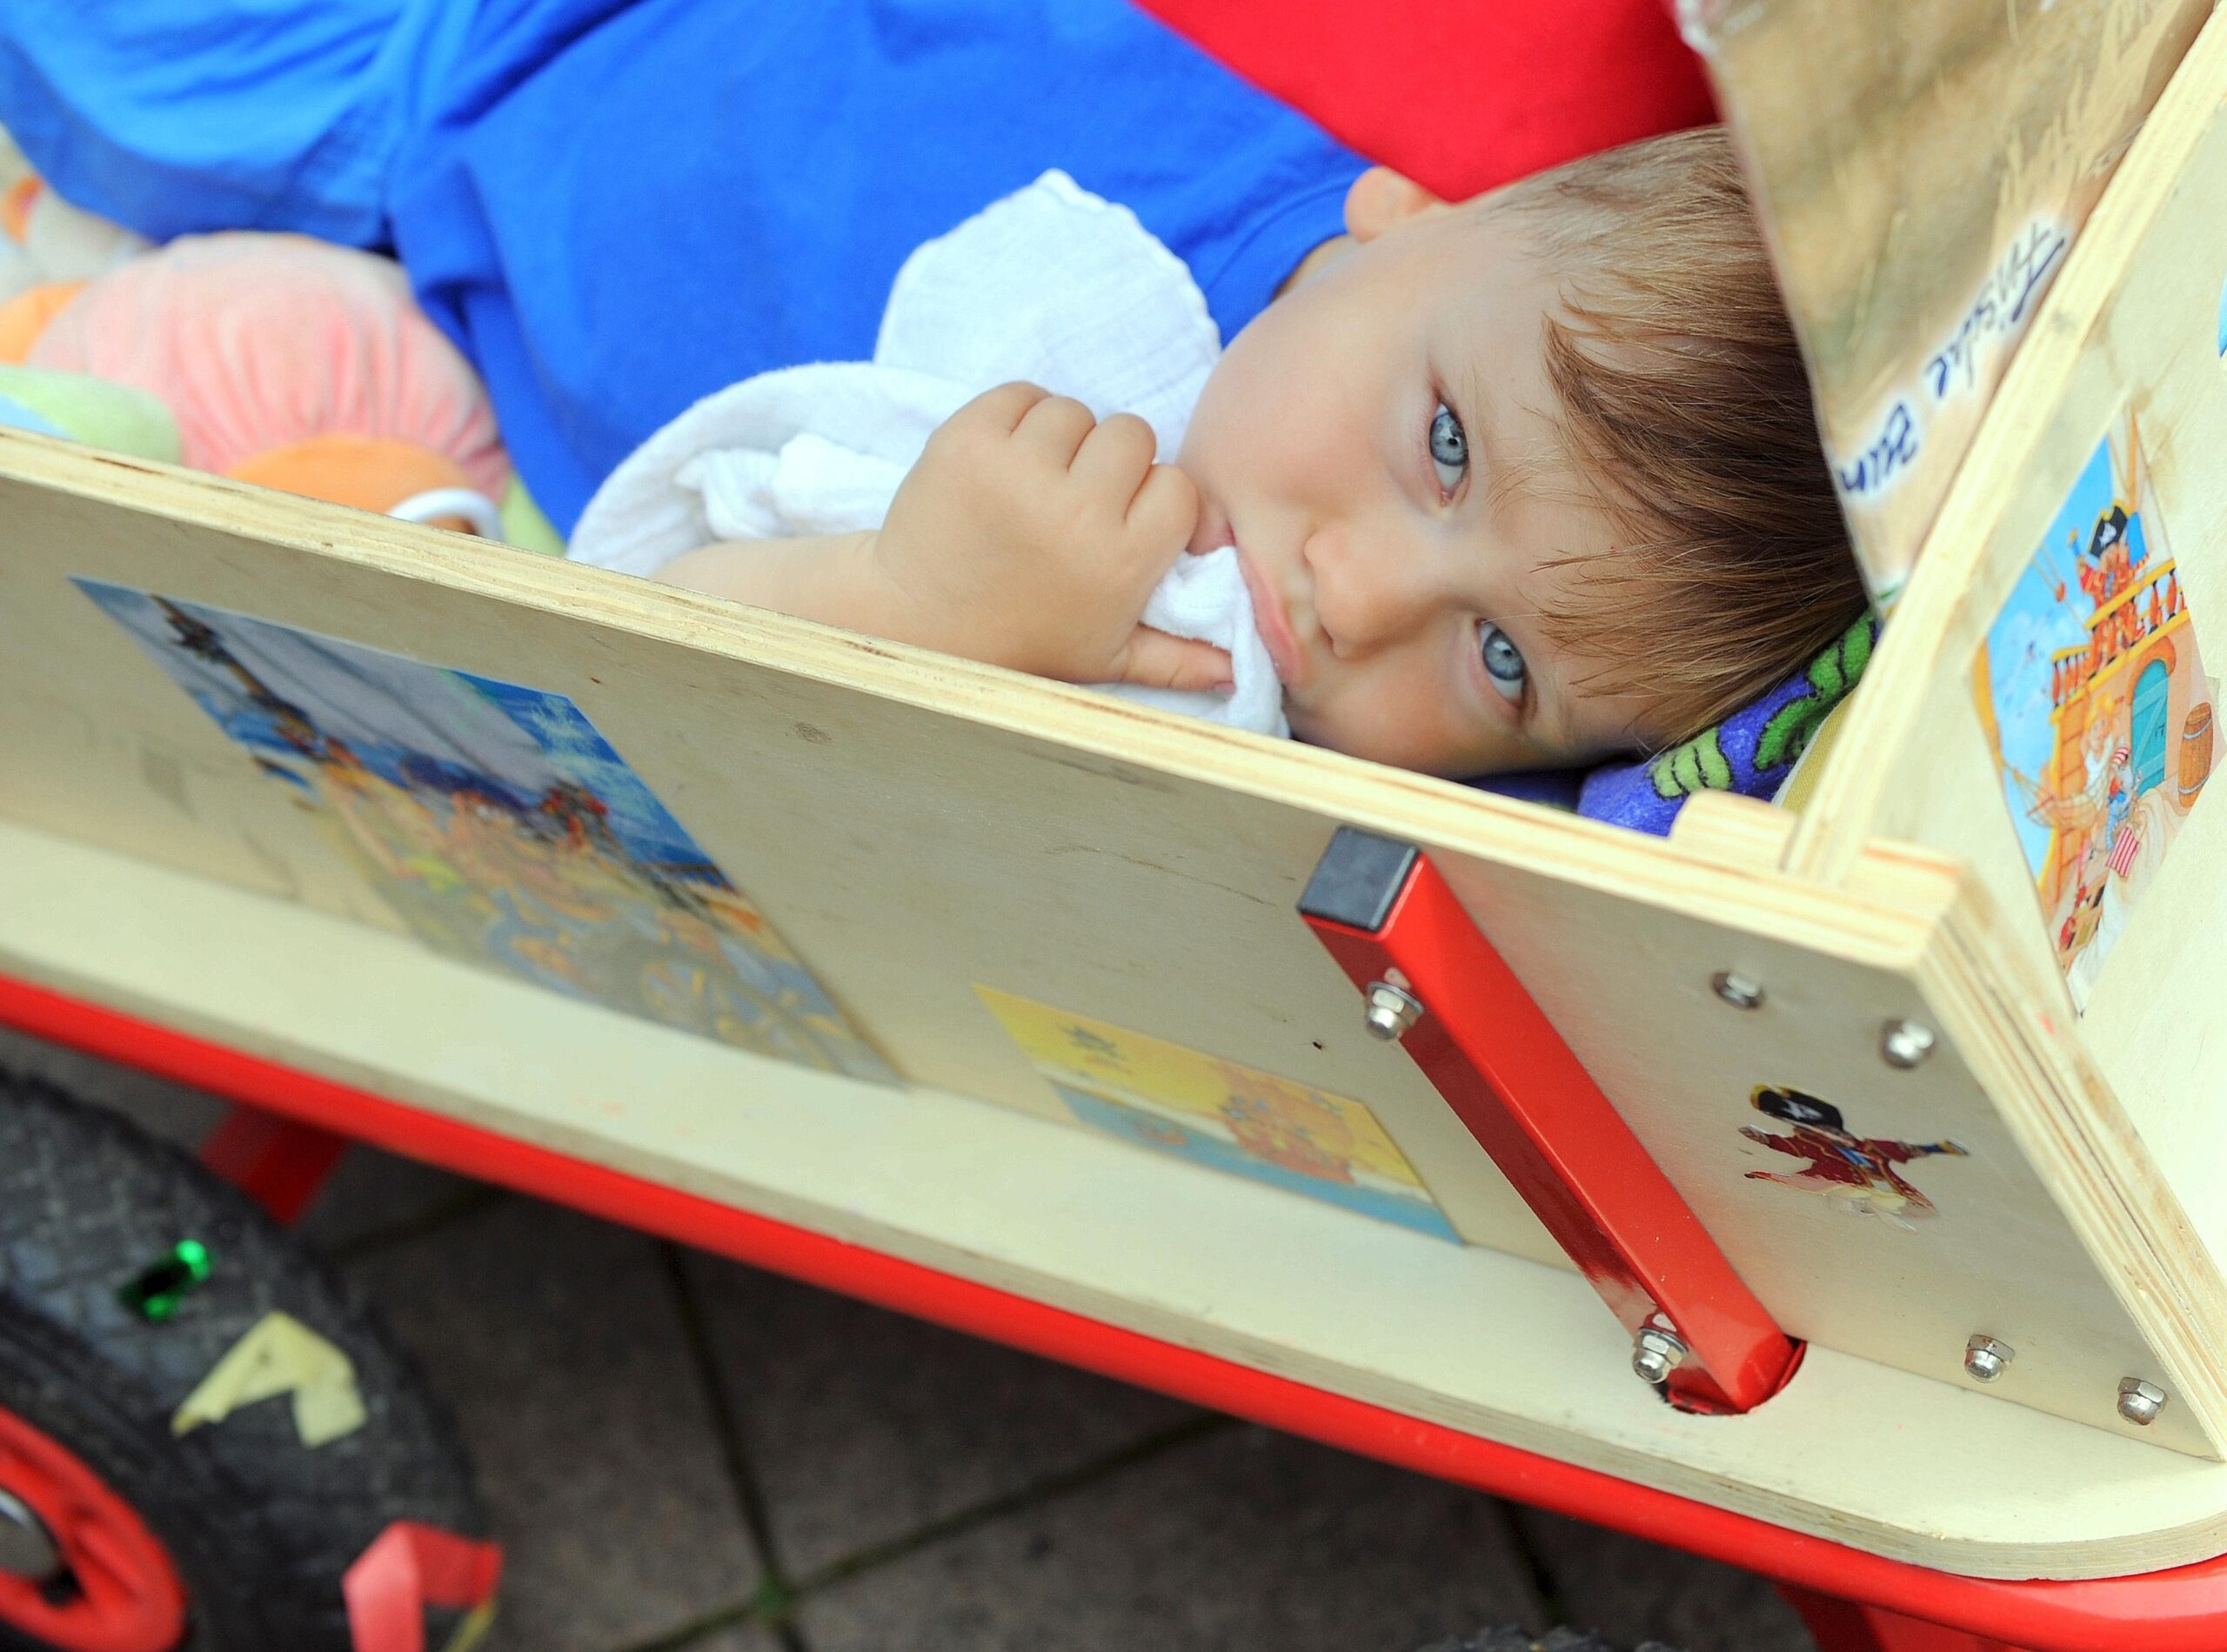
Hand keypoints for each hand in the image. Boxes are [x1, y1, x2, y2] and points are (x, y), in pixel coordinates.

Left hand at [872, 382, 1229, 688]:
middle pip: (1131, 435)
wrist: (915, 621)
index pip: (1176, 486)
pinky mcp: (967, 440)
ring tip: (1034, 486)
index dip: (1150, 502)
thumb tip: (1241, 670)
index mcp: (1121, 562)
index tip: (1118, 526)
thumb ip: (1176, 658)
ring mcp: (1017, 471)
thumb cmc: (1020, 641)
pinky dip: (1016, 418)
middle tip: (1072, 503)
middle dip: (1108, 464)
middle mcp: (1075, 512)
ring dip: (1060, 439)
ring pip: (1075, 411)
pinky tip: (1003, 464)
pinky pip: (1021, 393)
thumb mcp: (1104, 657)